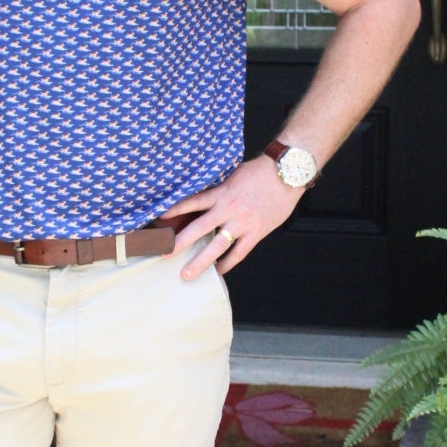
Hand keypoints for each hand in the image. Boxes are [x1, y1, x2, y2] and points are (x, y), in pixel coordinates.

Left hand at [164, 155, 301, 277]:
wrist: (287, 174)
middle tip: (163, 254)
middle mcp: (228, 210)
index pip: (192, 202)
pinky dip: (228, 263)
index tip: (159, 218)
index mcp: (221, 193)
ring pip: (217, 246)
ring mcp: (242, 223)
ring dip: (200, 262)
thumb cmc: (260, 172)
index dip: (175, 209)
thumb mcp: (233, 175)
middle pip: (198, 229)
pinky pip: (239, 253)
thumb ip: (219, 189)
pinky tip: (218, 271)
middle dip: (179, 243)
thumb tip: (204, 197)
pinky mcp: (256, 232)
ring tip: (186, 274)